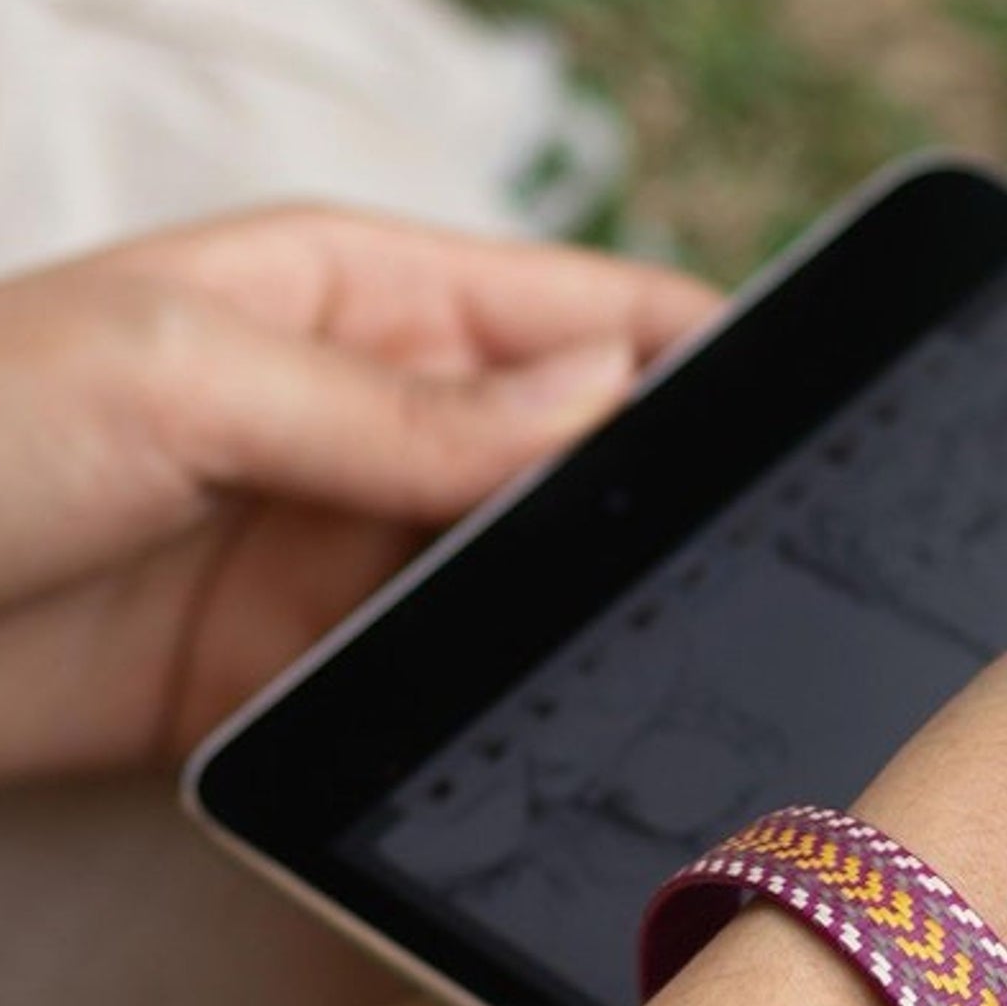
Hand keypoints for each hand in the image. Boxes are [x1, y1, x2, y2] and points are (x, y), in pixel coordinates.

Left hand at [0, 206, 720, 780]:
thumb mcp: (195, 379)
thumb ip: (411, 406)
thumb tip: (604, 396)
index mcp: (355, 294)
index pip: (576, 306)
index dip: (696, 349)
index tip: (811, 408)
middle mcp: (372, 418)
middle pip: (573, 453)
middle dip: (663, 496)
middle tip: (774, 561)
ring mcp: (346, 548)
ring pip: (521, 572)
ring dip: (591, 604)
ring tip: (695, 644)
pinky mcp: (309, 667)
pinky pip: (444, 671)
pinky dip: (503, 686)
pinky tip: (565, 711)